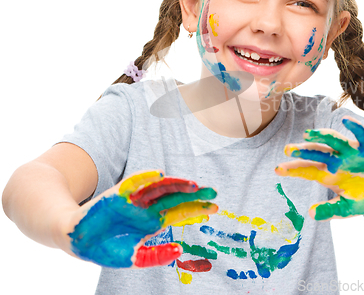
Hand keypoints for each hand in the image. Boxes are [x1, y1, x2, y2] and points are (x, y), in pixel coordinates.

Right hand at [67, 170, 217, 267]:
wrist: (78, 241)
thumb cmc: (107, 250)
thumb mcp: (136, 259)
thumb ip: (157, 256)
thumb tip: (179, 250)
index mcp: (153, 222)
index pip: (180, 213)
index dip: (196, 209)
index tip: (214, 208)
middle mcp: (148, 208)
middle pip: (175, 197)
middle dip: (194, 195)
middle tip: (213, 191)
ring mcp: (135, 199)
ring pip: (160, 188)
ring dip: (176, 184)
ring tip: (193, 185)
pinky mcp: (119, 193)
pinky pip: (135, 182)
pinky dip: (146, 177)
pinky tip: (159, 175)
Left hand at [275, 116, 363, 220]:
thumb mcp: (349, 208)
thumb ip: (331, 210)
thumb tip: (310, 213)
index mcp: (329, 175)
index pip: (307, 169)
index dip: (293, 168)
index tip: (277, 169)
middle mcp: (337, 160)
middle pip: (316, 153)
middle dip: (302, 151)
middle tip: (287, 149)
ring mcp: (351, 152)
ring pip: (333, 141)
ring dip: (321, 136)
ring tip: (308, 134)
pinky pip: (360, 135)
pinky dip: (355, 128)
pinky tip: (346, 122)